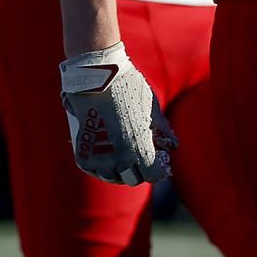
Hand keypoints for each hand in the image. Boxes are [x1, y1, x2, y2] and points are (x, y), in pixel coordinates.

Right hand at [60, 41, 177, 185]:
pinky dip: (105, 166)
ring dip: (122, 169)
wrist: (95, 78)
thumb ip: (162, 131)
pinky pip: (97, 170)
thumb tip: (173, 146)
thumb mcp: (152, 108)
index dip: (159, 168)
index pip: (154, 175)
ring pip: (114, 177)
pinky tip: (111, 152)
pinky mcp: (83, 156)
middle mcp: (119, 159)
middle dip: (142, 168)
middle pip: (134, 178)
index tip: (160, 157)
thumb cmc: (129, 89)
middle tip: (143, 154)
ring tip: (126, 151)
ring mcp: (99, 160)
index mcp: (140, 149)